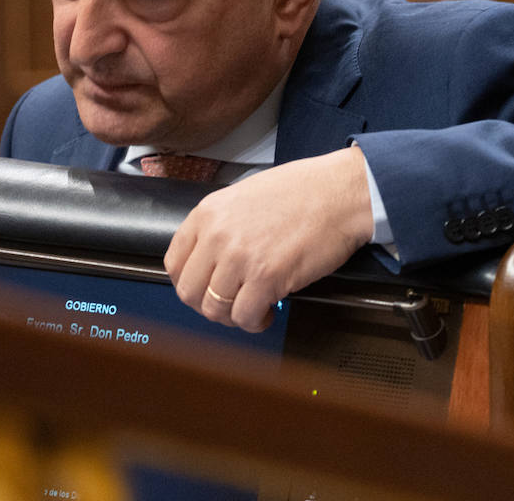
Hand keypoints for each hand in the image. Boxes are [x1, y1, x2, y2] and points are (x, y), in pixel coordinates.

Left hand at [163, 146, 373, 331]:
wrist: (339, 193)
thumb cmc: (301, 191)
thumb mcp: (243, 196)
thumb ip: (220, 225)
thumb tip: (211, 258)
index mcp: (208, 213)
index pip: (174, 262)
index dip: (189, 284)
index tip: (204, 289)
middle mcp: (217, 235)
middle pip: (189, 291)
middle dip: (208, 305)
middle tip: (229, 305)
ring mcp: (240, 257)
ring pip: (214, 309)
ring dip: (232, 317)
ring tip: (252, 309)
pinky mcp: (267, 277)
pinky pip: (245, 316)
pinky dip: (255, 322)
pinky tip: (268, 312)